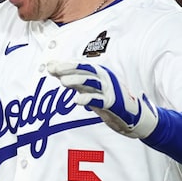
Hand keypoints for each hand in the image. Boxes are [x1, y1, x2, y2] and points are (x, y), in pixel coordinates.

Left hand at [45, 58, 159, 138]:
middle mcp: (104, 79)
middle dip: (70, 69)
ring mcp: (109, 90)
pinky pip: (99, 100)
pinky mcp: (113, 104)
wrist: (131, 115)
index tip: (51, 66)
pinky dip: (88, 99)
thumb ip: (71, 78)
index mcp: (99, 73)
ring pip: (92, 83)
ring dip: (77, 81)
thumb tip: (50, 66)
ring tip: (63, 82)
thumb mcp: (88, 87)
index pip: (81, 66)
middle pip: (86, 71)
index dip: (66, 65)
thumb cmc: (106, 99)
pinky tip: (77, 101)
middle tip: (54, 70)